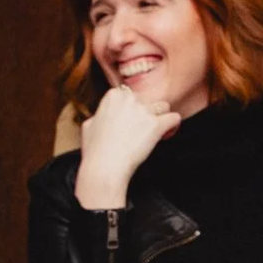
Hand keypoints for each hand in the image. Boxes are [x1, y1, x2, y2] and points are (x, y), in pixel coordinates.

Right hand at [74, 86, 182, 210]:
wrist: (104, 167)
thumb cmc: (95, 150)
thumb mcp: (88, 125)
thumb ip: (99, 115)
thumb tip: (102, 116)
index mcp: (113, 96)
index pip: (131, 95)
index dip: (132, 110)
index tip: (130, 123)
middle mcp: (129, 99)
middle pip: (148, 100)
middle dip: (146, 114)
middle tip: (140, 131)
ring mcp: (144, 111)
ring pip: (163, 106)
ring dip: (160, 118)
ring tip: (154, 132)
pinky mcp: (156, 124)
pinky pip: (174, 118)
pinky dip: (172, 126)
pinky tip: (166, 134)